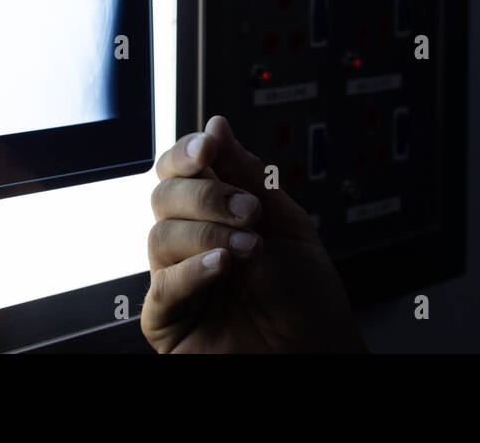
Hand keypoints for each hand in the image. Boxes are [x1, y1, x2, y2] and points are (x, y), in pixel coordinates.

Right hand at [141, 115, 367, 352]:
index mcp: (215, 213)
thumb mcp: (286, 224)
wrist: (319, 353)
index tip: (209, 146)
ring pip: (160, 236)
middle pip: (164, 195)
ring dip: (209, 232)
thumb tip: (216, 126)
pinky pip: (162, 288)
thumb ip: (249, 178)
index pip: (180, 169)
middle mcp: (190, 242)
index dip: (187, 152)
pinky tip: (222, 264)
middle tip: (249, 211)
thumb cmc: (305, 296)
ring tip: (251, 247)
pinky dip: (192, 270)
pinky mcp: (168, 322)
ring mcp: (176, 281)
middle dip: (207, 193)